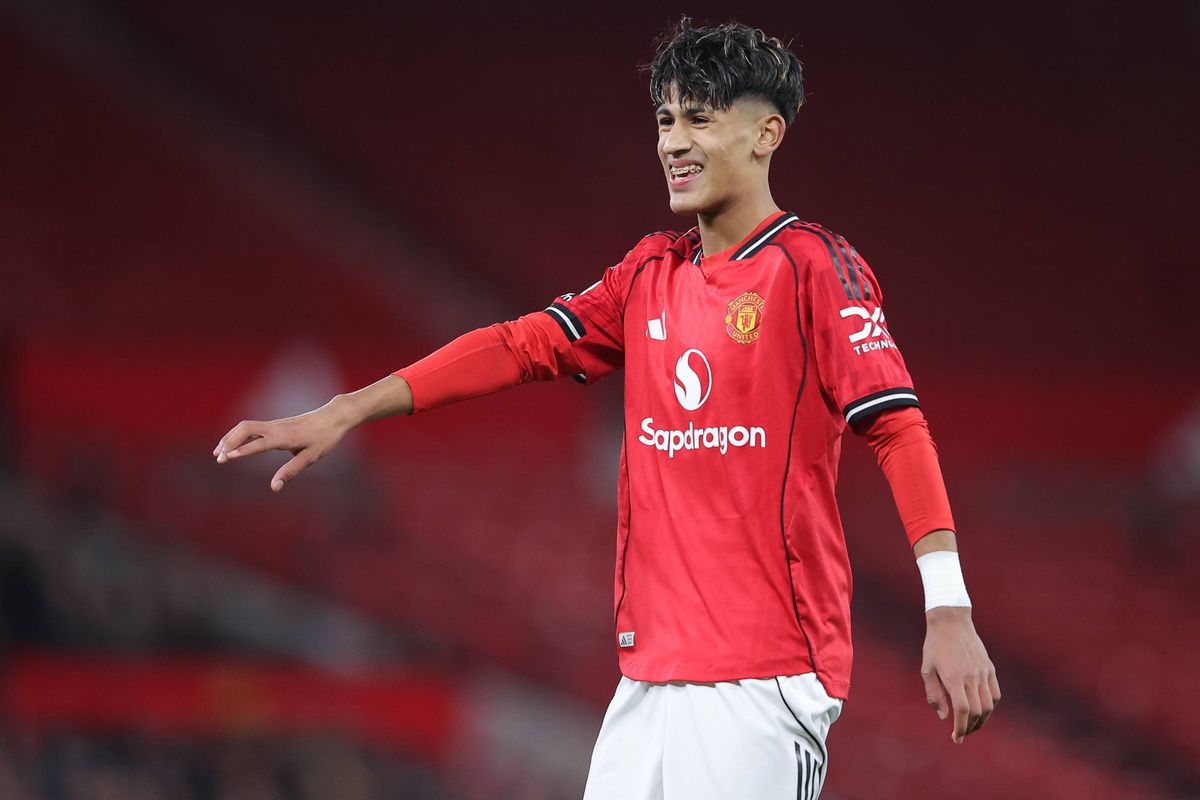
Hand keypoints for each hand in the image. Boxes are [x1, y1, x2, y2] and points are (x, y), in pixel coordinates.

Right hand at [213, 396, 355, 491]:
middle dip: (229, 442)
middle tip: (219, 459)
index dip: (242, 450)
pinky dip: (238, 435)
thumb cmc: (325, 438)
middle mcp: (276, 427)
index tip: (226, 458)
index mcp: (284, 437)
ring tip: (218, 453)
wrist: (334, 416)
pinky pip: (252, 427)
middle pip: (245, 428)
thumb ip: (291, 471)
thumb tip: (274, 487)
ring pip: (246, 426)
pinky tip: (233, 444)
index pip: (258, 443)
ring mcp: (275, 424)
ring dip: (230, 438)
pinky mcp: (276, 424)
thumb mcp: (311, 457)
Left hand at [920, 606, 999, 743]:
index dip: (960, 727)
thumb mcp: (927, 669)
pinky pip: (995, 694)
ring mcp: (983, 673)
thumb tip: (944, 717)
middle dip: (970, 727)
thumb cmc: (935, 646)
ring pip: (989, 706)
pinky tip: (982, 711)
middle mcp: (971, 677)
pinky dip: (991, 706)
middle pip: (977, 712)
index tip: (956, 738)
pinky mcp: (990, 669)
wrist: (951, 622)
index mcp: (954, 677)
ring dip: (982, 720)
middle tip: (962, 734)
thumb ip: (934, 694)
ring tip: (972, 726)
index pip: (962, 710)